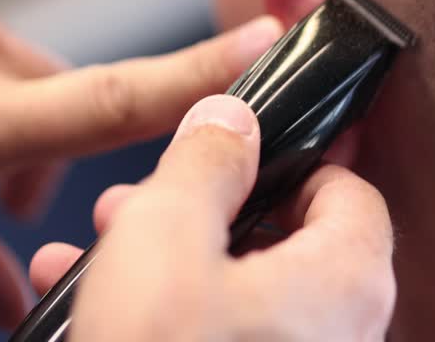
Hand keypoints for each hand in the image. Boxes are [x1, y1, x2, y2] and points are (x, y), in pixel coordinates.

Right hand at [29, 95, 395, 341]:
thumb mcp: (166, 241)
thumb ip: (206, 163)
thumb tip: (234, 114)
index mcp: (346, 279)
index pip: (348, 188)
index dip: (288, 154)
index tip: (229, 141)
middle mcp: (342, 334)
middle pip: (281, 242)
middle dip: (195, 213)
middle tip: (126, 205)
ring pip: (238, 298)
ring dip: (163, 267)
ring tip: (86, 256)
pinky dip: (167, 322)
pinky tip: (86, 313)